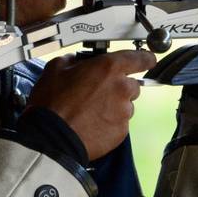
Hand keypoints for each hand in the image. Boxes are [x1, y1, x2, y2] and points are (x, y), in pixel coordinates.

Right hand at [26, 49, 156, 160]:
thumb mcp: (55, 68)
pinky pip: (120, 123)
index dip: (145, 59)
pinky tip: (92, 124)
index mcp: (108, 68)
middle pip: (132, 85)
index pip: (140, 58)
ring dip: (114, 106)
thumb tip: (78, 60)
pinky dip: (110, 123)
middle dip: (119, 87)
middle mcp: (122, 88)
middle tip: (97, 93)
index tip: (146, 60)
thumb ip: (74, 60)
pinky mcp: (121, 131)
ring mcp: (123, 112)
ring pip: (126, 106)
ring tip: (91, 112)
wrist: (51, 138)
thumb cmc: (52, 104)